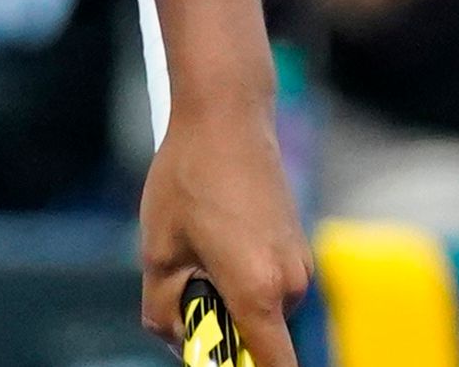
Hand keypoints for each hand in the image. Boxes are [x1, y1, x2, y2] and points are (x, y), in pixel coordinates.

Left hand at [140, 105, 311, 366]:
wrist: (228, 116)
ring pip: (262, 310)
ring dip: (230, 298)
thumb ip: (163, 309)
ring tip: (200, 244)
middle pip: (258, 338)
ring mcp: (300, 265)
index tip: (217, 361)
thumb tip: (177, 338)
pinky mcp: (298, 248)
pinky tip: (217, 233)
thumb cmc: (188, 179)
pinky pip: (269, 284)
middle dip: (220, 326)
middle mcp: (291, 284)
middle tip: (185, 278)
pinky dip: (243, 278)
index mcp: (258, 291)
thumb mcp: (158, 250)